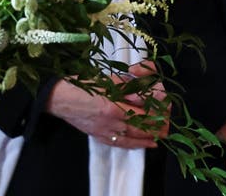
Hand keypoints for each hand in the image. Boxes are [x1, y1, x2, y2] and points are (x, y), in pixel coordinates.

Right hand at [46, 63, 169, 148]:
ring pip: (131, 139)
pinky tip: (140, 143)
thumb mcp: (106, 80)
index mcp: (113, 107)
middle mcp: (111, 123)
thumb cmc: (81, 85)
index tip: (166, 113)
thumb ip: (126, 87)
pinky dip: (132, 144)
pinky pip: (119, 143)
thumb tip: (143, 93)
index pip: (141, 114)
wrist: (59, 98)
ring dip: (146, 139)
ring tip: (158, 138)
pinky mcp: (98, 136)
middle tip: (167, 128)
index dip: (155, 115)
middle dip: (155, 129)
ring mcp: (104, 132)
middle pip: (139, 128)